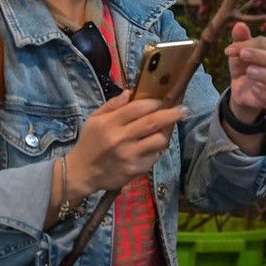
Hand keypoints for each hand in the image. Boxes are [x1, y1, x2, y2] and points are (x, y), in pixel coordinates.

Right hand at [67, 91, 188, 194]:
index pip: (138, 108)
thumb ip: (112, 105)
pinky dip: (154, 150)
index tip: (159, 101)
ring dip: (162, 134)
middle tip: (183, 110)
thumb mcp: (94, 119)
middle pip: (153, 122)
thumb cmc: (90, 143)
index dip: (153, 103)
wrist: (82, 173)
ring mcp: (129, 155)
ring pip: (158, 139)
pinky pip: (154, 155)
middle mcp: (120, 139)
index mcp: (109, 124)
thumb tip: (129, 92)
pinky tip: (145, 149)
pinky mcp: (135, 169)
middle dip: (172, 114)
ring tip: (157, 133)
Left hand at [224, 22, 265, 121]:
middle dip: (261, 57)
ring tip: (249, 71)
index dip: (250, 45)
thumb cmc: (244, 64)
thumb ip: (240, 39)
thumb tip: (239, 24)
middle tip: (243, 55)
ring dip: (265, 75)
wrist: (241, 88)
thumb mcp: (240, 51)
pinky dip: (265, 95)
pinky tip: (253, 88)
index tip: (230, 49)